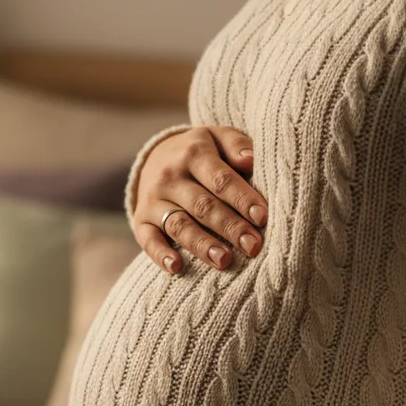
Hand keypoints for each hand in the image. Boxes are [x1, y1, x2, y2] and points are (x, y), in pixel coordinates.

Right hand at [133, 126, 267, 274]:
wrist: (155, 158)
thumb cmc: (201, 153)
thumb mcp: (218, 138)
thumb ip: (237, 145)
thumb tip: (251, 160)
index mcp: (193, 153)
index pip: (221, 179)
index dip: (243, 199)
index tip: (263, 218)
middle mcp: (170, 176)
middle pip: (203, 205)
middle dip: (230, 227)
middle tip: (252, 246)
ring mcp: (153, 200)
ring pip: (178, 225)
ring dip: (201, 244)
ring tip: (223, 261)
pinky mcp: (141, 220)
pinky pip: (148, 239)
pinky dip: (160, 254)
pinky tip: (176, 267)